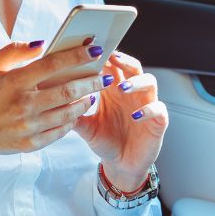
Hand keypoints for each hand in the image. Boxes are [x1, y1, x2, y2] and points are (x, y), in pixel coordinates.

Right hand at [0, 40, 111, 177]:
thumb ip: (13, 51)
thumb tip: (40, 43)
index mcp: (13, 82)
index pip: (52, 64)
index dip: (77, 55)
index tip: (95, 49)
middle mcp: (22, 104)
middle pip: (68, 90)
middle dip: (92, 81)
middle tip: (104, 76)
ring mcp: (28, 126)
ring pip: (69, 112)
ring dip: (86, 101)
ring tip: (94, 93)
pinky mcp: (31, 143)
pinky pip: (61, 130)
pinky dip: (73, 120)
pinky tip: (77, 111)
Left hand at [73, 51, 167, 192]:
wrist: (120, 165)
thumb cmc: (106, 141)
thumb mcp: (86, 127)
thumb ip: (74, 113)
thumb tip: (56, 101)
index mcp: (114, 90)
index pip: (112, 66)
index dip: (105, 57)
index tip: (93, 50)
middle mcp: (132, 94)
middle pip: (133, 67)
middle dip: (123, 60)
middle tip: (112, 57)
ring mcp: (146, 105)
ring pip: (149, 82)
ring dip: (136, 82)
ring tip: (122, 87)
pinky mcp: (157, 122)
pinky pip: (158, 110)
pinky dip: (149, 110)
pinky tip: (136, 115)